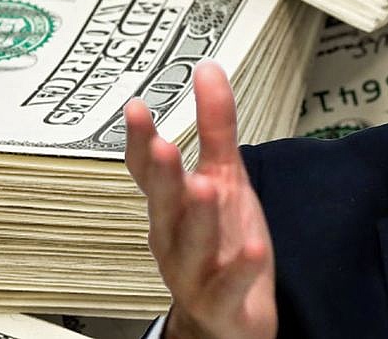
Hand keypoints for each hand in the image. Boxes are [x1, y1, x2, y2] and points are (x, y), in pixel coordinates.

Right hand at [125, 60, 276, 338]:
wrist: (230, 315)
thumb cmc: (222, 242)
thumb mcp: (225, 177)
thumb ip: (215, 127)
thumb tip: (208, 72)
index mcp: (172, 206)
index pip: (148, 171)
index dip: (140, 141)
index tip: (136, 108)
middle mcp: (175, 238)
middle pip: (164, 206)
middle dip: (162, 177)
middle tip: (161, 147)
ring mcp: (195, 273)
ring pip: (190, 246)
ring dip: (196, 218)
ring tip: (205, 188)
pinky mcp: (222, 302)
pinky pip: (227, 287)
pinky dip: (238, 269)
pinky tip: (251, 249)